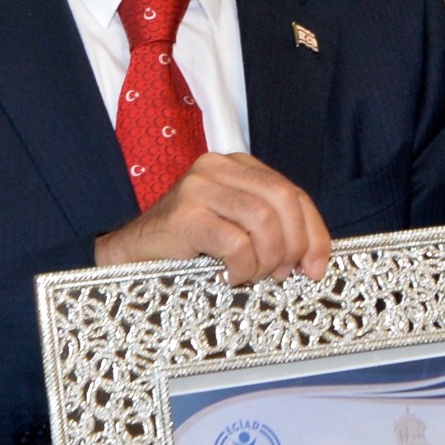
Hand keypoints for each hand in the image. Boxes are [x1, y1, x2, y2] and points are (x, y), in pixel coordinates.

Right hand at [93, 153, 330, 284]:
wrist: (128, 255)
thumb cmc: (187, 246)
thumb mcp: (235, 228)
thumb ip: (270, 228)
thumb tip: (314, 259)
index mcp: (238, 166)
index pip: (293, 193)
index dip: (314, 232)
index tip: (316, 267)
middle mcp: (218, 167)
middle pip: (283, 200)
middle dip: (294, 245)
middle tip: (284, 275)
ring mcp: (199, 187)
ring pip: (263, 220)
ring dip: (267, 259)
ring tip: (253, 277)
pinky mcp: (184, 215)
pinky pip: (235, 243)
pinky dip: (243, 267)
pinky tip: (230, 278)